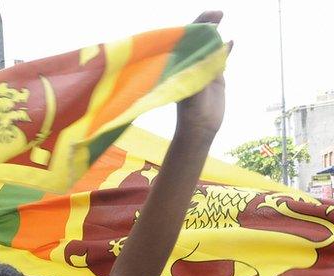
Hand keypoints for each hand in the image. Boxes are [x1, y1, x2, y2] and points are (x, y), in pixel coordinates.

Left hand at [177, 12, 226, 136]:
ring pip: (209, 47)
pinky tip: (232, 42)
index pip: (185, 40)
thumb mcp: (194, 83)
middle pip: (197, 40)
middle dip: (205, 24)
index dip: (195, 26)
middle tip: (217, 12)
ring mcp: (202, 70)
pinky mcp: (214, 78)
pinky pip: (220, 59)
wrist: (200, 127)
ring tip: (219, 16)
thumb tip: (218, 48)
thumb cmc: (190, 108)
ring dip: (214, 33)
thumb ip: (203, 66)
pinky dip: (225, 50)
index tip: (207, 16)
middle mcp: (190, 65)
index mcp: (180, 65)